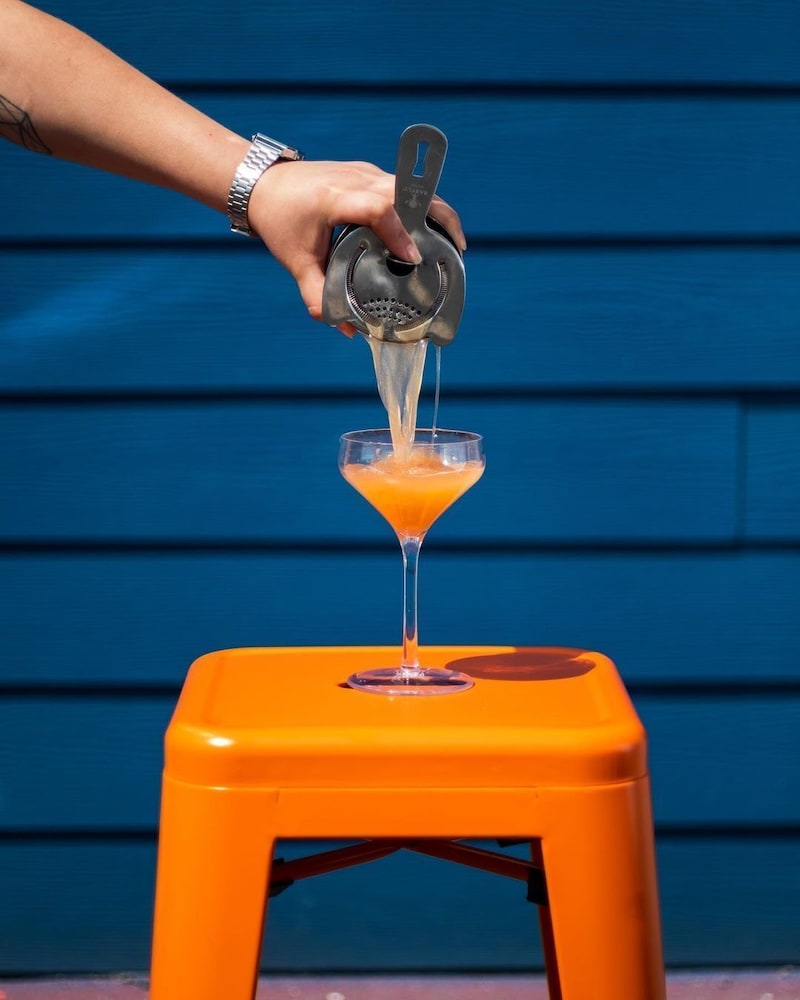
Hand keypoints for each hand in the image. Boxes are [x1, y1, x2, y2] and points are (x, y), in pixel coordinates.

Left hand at [246, 159, 465, 330]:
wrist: (264, 183)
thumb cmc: (279, 221)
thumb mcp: (296, 262)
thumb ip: (318, 295)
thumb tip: (347, 329)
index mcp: (335, 198)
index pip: (378, 208)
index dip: (399, 233)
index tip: (413, 259)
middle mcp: (355, 178)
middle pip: (408, 190)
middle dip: (438, 217)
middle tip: (457, 249)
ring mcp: (364, 172)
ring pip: (412, 186)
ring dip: (436, 211)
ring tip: (454, 242)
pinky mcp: (369, 173)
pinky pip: (404, 187)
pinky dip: (423, 206)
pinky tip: (431, 231)